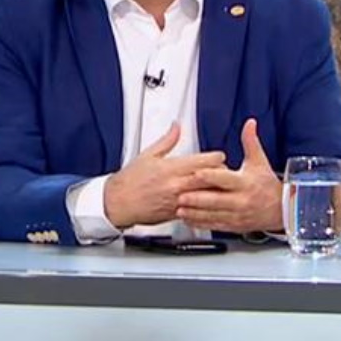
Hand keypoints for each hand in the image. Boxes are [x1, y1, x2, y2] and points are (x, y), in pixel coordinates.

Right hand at [103, 123, 227, 228]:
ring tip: (219, 188)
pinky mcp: (178, 213)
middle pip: (214, 178)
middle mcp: (177, 184)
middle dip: (222, 174)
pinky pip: (199, 209)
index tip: (218, 157)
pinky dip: (205, 205)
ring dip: (217, 191)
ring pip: (210, 195)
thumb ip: (167, 141)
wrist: (117, 203)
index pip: (207, 161)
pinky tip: (207, 202)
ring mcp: (179, 200)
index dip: (217, 158)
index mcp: (172, 168)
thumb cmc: (130, 181)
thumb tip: (176, 127)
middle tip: (223, 172)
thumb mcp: (147, 155)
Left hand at [176, 118, 281, 233]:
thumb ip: (250, 143)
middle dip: (198, 198)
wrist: (282, 210)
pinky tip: (188, 219)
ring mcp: (237, 215)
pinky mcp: (233, 225)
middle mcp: (241, 200)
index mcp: (245, 183)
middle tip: (180, 196)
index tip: (197, 173)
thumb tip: (249, 124)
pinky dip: (200, 223)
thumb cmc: (267, 185)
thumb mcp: (259, 162)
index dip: (211, 176)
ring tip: (179, 209)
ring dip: (195, 213)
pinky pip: (215, 225)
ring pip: (213, 215)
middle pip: (217, 200)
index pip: (226, 179)